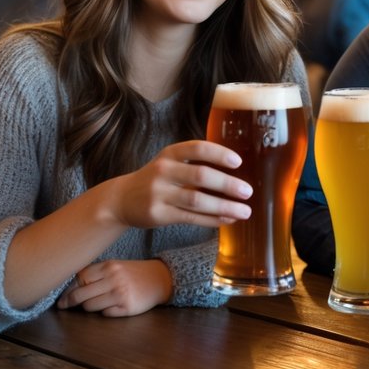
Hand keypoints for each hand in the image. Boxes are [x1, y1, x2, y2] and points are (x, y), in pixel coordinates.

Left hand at [57, 259, 172, 316]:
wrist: (159, 279)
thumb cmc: (132, 273)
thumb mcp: (115, 266)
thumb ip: (96, 273)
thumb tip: (70, 287)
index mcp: (108, 266)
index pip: (80, 278)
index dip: (68, 289)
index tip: (62, 297)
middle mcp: (114, 278)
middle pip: (81, 294)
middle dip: (70, 301)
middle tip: (64, 306)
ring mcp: (120, 293)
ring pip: (90, 306)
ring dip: (89, 307)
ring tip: (96, 303)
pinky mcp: (127, 307)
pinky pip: (105, 314)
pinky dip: (105, 312)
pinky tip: (112, 306)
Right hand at [111, 140, 251, 228]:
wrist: (121, 199)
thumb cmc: (155, 179)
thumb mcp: (169, 163)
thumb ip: (195, 164)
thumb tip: (235, 174)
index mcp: (169, 154)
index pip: (197, 148)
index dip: (218, 154)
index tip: (238, 162)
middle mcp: (163, 171)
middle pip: (200, 176)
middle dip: (227, 184)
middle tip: (247, 191)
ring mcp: (159, 194)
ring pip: (197, 201)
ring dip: (224, 206)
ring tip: (244, 211)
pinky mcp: (158, 215)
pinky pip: (191, 218)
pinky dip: (212, 219)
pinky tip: (228, 219)